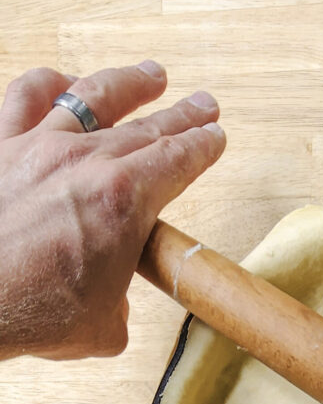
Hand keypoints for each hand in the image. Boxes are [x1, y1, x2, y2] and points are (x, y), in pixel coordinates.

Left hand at [0, 61, 225, 359]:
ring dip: (128, 83)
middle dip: (184, 115)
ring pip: (93, 96)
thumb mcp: (102, 328)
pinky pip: (25, 96)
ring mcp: (38, 147)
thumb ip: (119, 305)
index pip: (178, 161)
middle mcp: (84, 162)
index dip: (203, 146)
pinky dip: (49, 83)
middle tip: (204, 104)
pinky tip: (62, 81)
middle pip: (148, 126)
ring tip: (151, 76)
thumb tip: (113, 301)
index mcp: (123, 202)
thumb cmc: (30, 313)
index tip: (215, 135)